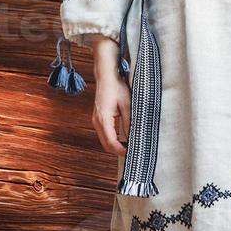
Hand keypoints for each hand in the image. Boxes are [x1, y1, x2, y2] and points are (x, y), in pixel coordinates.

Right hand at [89, 35, 128, 155]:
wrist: (105, 76)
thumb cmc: (116, 87)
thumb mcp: (127, 105)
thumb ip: (130, 122)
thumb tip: (134, 137)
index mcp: (103, 119)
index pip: (111, 142)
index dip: (121, 151)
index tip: (132, 154)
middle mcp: (97, 121)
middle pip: (106, 145)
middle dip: (118, 151)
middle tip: (133, 153)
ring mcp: (95, 120)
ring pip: (104, 140)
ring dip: (115, 146)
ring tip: (130, 147)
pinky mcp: (98, 118)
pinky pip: (104, 134)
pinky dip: (112, 139)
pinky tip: (123, 138)